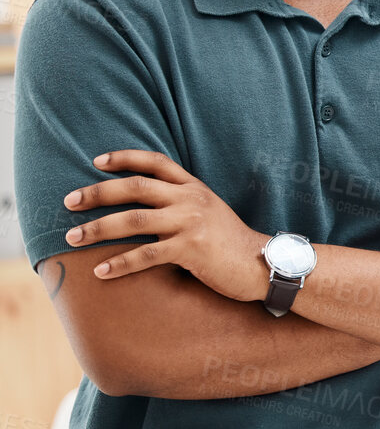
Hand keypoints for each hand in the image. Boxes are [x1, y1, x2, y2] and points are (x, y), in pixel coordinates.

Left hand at [63, 150, 268, 300]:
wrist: (262, 263)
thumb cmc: (230, 241)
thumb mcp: (209, 211)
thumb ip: (181, 202)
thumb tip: (145, 206)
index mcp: (194, 187)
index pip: (155, 162)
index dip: (125, 158)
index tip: (96, 161)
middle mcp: (190, 200)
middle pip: (135, 187)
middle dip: (97, 193)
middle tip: (68, 201)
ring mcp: (191, 223)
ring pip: (134, 221)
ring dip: (97, 229)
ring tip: (72, 238)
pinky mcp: (191, 249)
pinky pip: (146, 255)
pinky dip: (119, 263)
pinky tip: (100, 270)